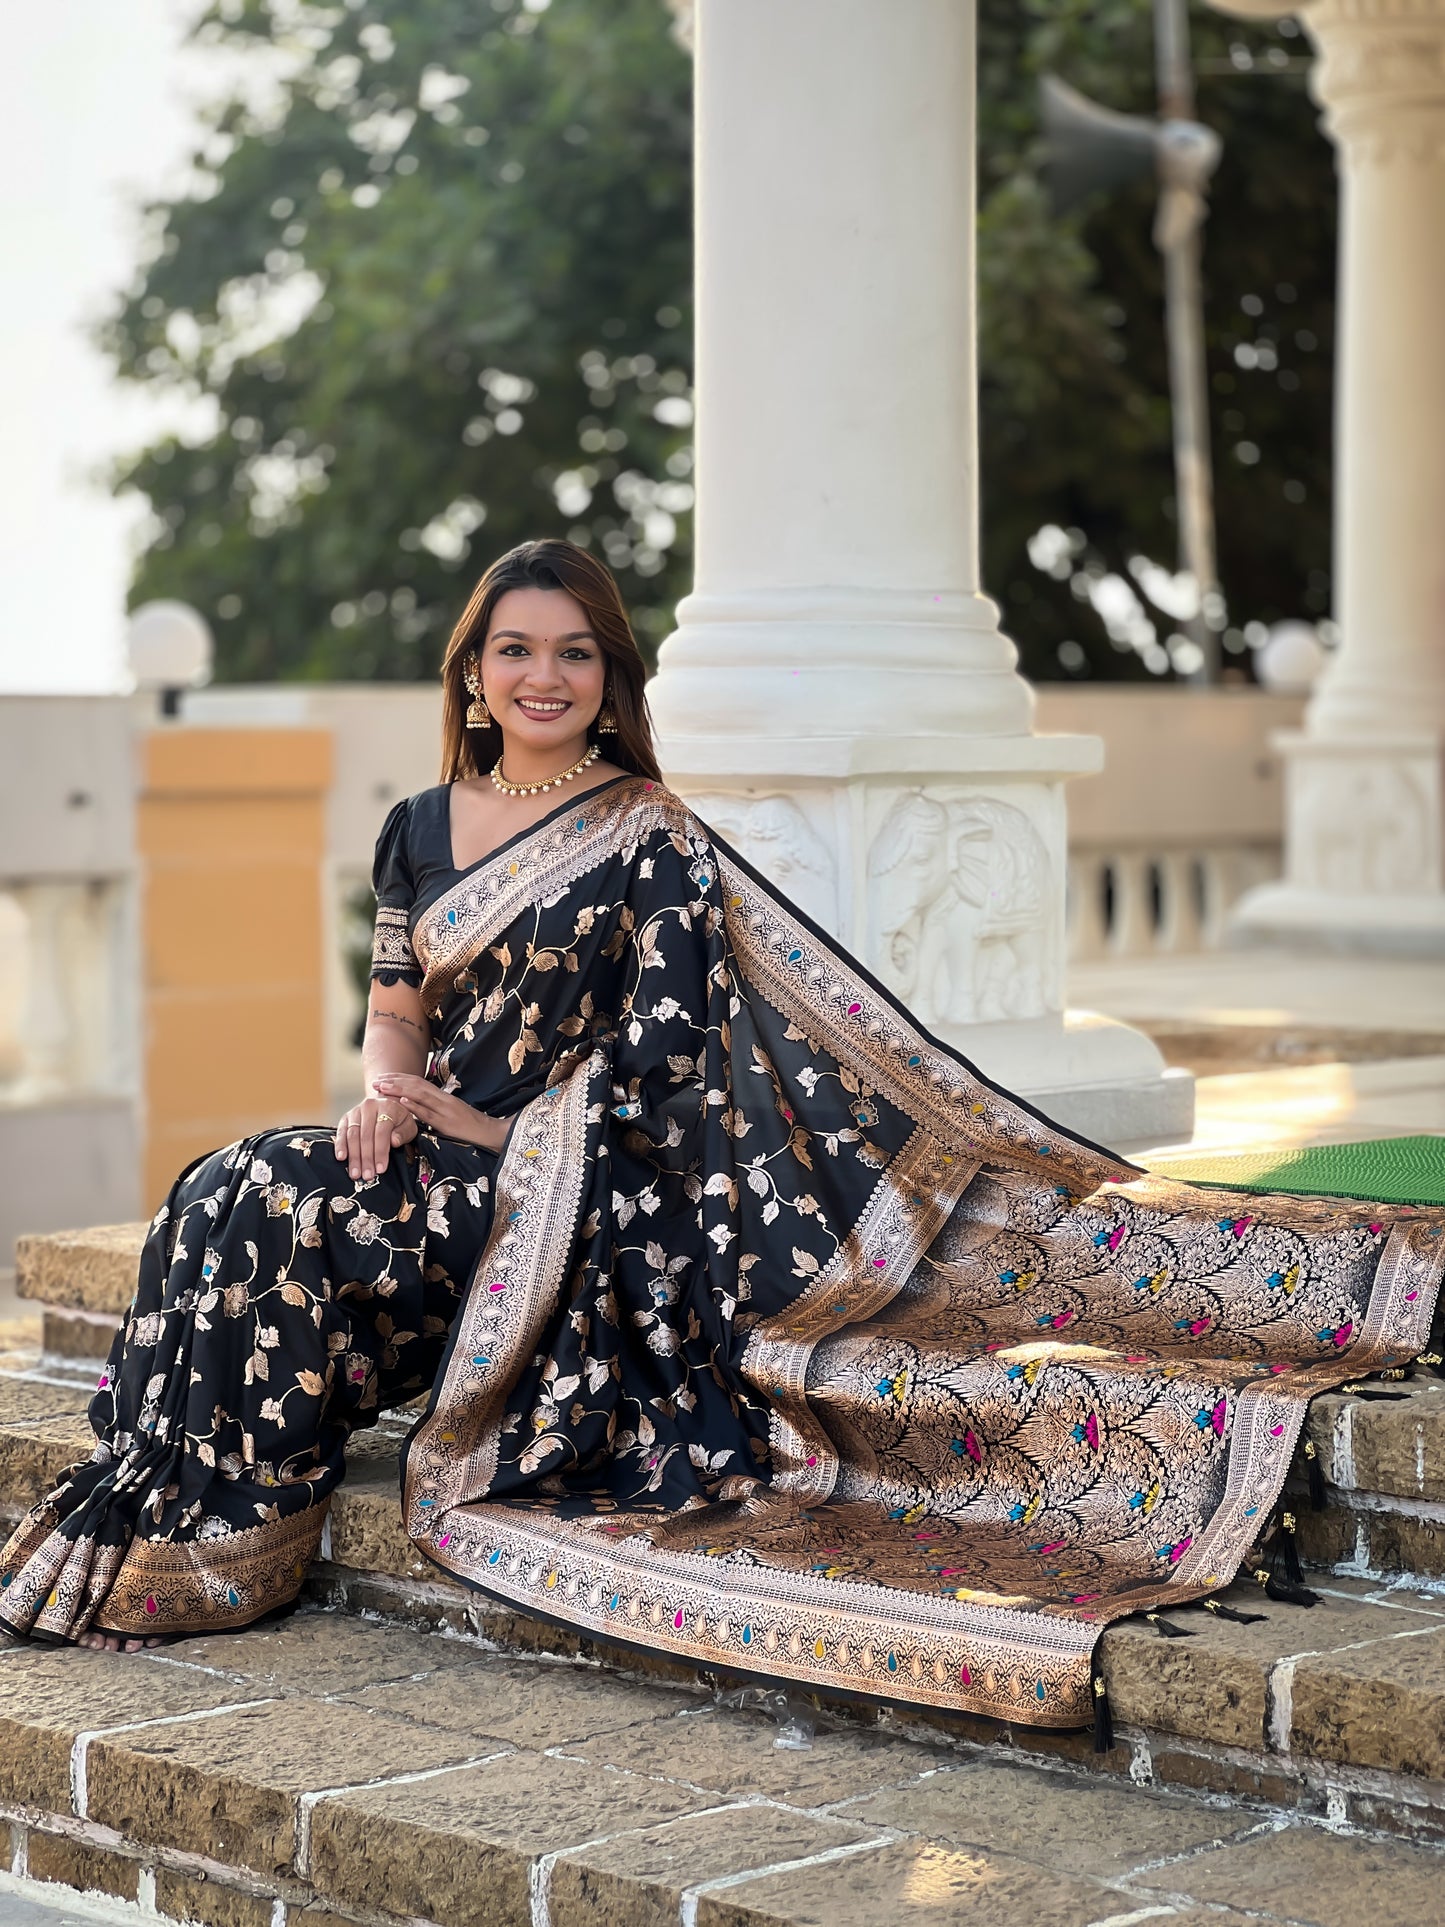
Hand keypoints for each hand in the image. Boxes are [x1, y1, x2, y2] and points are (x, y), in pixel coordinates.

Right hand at [333, 1092, 417, 1181]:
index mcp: (387, 1107)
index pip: (382, 1132)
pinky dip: (340, 1145)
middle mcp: (369, 1106)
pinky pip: (341, 1132)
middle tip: (367, 1175)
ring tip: (356, 1173)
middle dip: (366, 1158)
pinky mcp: (345, 1118)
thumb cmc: (399, 1120)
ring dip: (354, 1156)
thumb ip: (403, 1133)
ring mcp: (355, 1111)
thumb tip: (394, 1142)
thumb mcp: (408, 1125)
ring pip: (352, 1135)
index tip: (380, 1169)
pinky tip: (341, 1157)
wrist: (386, 1107)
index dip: (381, 1151)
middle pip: (365, 1136)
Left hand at [372, 1073, 509, 1153]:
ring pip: (419, 1096)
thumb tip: (414, 1108)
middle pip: (416, 1085)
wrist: (490, 1133)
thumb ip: (434, 1109)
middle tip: (376, 1081)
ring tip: (383, 1087)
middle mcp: (443, 1099)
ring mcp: (445, 1110)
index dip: (400, 1078)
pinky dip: (415, 1107)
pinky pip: (429, 1114)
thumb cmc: (470, 1126)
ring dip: (399, 1090)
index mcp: (442, 1096)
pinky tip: (402, 1102)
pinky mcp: (447, 1123)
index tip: (384, 1077)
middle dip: (394, 1082)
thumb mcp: (450, 1114)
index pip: (418, 1082)